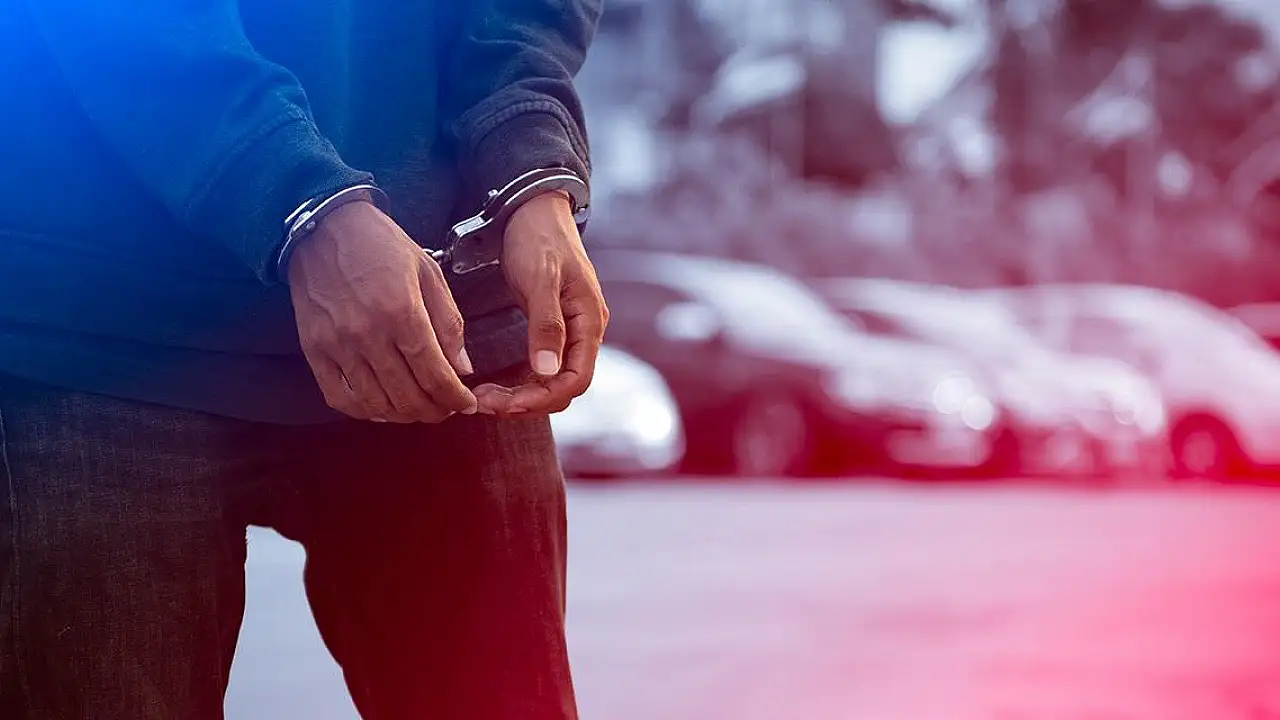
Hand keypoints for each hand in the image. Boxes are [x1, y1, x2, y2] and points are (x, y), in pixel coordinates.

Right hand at [287, 200, 477, 422]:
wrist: (325, 226)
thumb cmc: (382, 246)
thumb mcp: (428, 273)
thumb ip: (449, 323)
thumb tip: (462, 368)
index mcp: (403, 311)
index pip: (435, 374)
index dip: (456, 398)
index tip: (467, 404)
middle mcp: (369, 333)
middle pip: (408, 396)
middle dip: (435, 411)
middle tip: (446, 409)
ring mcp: (338, 344)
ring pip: (376, 403)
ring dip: (403, 415)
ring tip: (418, 409)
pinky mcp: (314, 348)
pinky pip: (339, 396)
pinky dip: (363, 411)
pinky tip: (382, 407)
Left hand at [474, 191, 607, 415]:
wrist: (532, 209)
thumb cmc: (539, 238)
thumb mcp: (541, 279)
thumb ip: (546, 325)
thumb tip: (548, 371)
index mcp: (589, 321)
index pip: (576, 379)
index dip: (544, 397)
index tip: (508, 403)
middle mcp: (583, 332)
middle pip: (562, 386)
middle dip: (526, 401)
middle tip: (484, 402)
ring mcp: (568, 331)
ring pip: (550, 380)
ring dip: (520, 394)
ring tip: (484, 397)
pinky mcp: (549, 328)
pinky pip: (540, 367)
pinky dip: (519, 380)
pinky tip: (494, 383)